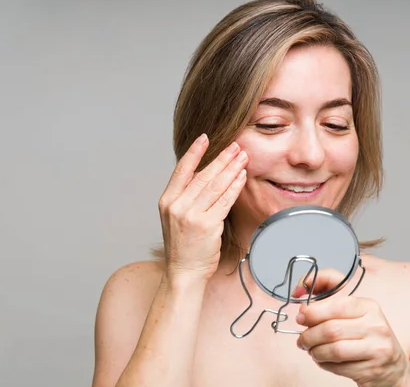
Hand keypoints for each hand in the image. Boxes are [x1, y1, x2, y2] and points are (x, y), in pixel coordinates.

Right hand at [158, 134, 247, 281]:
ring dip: (231, 169)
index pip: (181, 170)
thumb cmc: (182, 244)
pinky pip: (225, 201)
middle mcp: (177, 206)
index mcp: (167, 200)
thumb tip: (206, 173)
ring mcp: (192, 215)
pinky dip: (235, 187)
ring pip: (216, 186)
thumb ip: (186, 195)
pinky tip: (242, 177)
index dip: (194, 152)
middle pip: (203, 176)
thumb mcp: (175, 216)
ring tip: (242, 157)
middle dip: (222, 159)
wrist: (183, 271)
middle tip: (235, 146)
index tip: (205, 138)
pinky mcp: (208, 225)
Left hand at [295, 274, 409, 386]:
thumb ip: (327, 297)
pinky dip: (324, 364)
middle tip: (302, 339)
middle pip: (331, 329)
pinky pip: (339, 366)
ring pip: (333, 349)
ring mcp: (377, 348)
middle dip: (309, 335)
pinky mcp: (373, 369)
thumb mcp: (352, 313)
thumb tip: (299, 290)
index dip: (312, 311)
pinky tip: (323, 360)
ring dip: (315, 351)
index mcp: (368, 306)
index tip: (300, 316)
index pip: (336, 304)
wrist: (393, 369)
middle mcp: (376, 325)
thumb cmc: (366, 337)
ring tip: (310, 350)